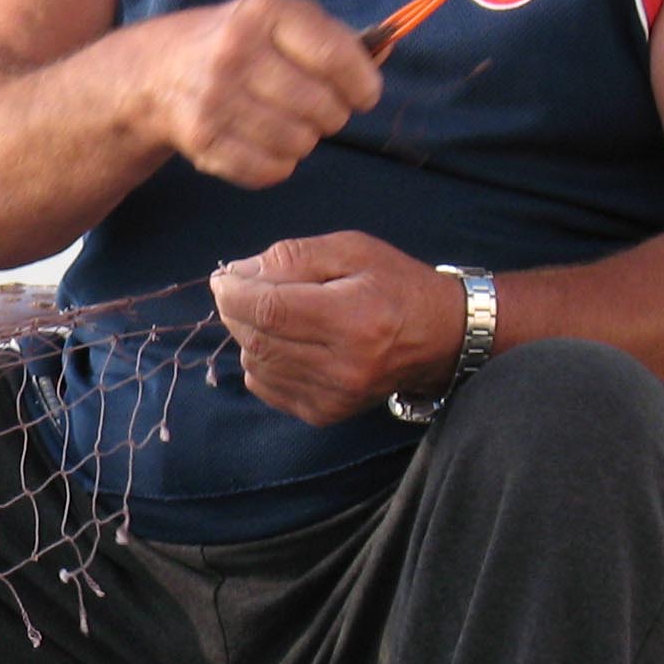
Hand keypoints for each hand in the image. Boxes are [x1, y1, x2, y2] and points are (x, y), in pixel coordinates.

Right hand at [120, 0, 380, 187]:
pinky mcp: (202, 140)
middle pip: (322, 108)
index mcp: (265, 12)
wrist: (157, 72)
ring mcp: (215, 98)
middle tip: (319, 112)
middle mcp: (236, 51)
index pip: (337, 58)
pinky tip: (268, 146)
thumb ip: (333, 38)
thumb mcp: (281, 21)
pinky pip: (268, 171)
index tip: (363, 96)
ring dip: (304, 142)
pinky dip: (278, 166)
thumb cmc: (240, 43)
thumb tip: (386, 51)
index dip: (362, 85)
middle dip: (332, 117)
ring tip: (290, 126)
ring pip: (299, 144)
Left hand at [211, 235, 465, 426]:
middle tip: (243, 291)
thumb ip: (292, 257)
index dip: (234, 293)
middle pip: (257, 339)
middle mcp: (343, 365)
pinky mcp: (325, 413)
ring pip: (256, 364)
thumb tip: (237, 273)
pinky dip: (261, 360)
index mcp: (353, 318)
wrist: (439, 338)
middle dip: (236, 311)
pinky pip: (266, 386)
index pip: (269, 310)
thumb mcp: (351, 251)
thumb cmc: (394, 285)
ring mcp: (333, 395)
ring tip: (274, 314)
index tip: (224, 279)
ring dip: (249, 335)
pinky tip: (286, 342)